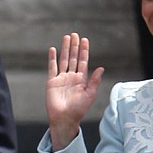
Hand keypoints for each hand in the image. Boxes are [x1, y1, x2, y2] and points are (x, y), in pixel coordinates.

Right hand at [46, 33, 103, 150]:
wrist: (64, 118)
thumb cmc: (78, 109)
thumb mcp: (90, 95)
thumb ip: (95, 81)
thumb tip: (101, 68)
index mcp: (81, 79)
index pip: (83, 61)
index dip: (84, 51)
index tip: (85, 40)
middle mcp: (71, 77)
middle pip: (73, 58)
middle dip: (74, 46)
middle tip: (75, 34)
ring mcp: (61, 78)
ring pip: (63, 60)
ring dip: (65, 49)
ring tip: (66, 37)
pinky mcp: (52, 82)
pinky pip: (52, 67)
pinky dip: (52, 58)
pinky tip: (53, 49)